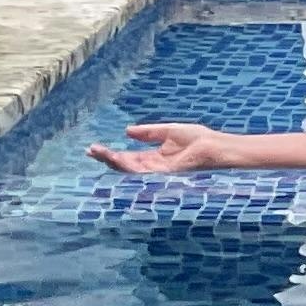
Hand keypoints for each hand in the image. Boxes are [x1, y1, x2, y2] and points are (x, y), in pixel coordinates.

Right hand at [90, 122, 239, 174]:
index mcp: (155, 158)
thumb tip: (126, 131)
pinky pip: (142, 171)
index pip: (129, 158)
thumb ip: (148, 132)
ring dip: (112, 162)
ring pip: (129, 170)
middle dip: (107, 159)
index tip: (94, 148)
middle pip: (125, 165)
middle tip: (89, 150)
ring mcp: (158, 173)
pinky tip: (114, 157)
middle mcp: (155, 168)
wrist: (216, 146)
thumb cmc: (199, 139)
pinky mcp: (163, 174)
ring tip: (96, 153)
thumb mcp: (168, 131)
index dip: (111, 154)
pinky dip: (127, 165)